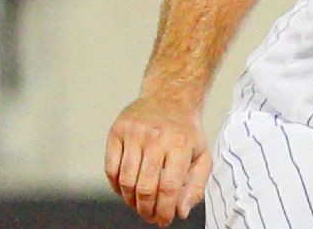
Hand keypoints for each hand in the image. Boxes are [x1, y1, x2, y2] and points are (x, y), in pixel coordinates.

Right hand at [105, 95, 211, 226]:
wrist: (170, 97)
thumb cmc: (186, 131)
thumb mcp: (201, 154)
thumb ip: (195, 185)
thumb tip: (181, 212)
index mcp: (181, 144)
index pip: (169, 186)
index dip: (165, 210)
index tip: (164, 221)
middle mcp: (156, 137)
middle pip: (146, 186)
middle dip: (147, 209)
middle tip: (150, 217)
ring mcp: (134, 133)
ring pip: (126, 180)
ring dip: (131, 200)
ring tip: (139, 205)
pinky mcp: (117, 131)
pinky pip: (110, 169)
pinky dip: (116, 186)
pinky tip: (126, 190)